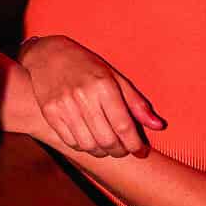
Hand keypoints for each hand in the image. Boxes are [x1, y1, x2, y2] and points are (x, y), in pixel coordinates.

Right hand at [19, 34, 163, 157]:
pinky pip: (70, 141)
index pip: (124, 127)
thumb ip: (136, 103)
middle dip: (120, 151)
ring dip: (102, 151)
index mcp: (103, 85)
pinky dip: (83, 146)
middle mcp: (83, 96)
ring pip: (89, 145)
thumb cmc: (86, 66)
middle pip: (107, 140)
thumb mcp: (114, 77)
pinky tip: (88, 138)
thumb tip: (158, 126)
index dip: (135, 145)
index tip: (141, 150)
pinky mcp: (49, 112)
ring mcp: (63, 105)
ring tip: (106, 145)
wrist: (47, 54)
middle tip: (123, 149)